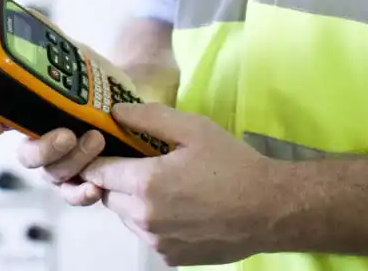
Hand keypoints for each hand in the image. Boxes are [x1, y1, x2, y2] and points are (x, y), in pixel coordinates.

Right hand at [0, 41, 135, 206]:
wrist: (130, 94)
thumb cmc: (94, 78)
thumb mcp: (73, 57)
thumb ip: (50, 49)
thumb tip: (29, 31)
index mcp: (31, 112)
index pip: (1, 119)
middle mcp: (41, 141)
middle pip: (28, 156)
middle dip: (45, 148)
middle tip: (68, 134)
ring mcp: (62, 162)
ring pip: (55, 174)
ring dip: (74, 160)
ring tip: (97, 139)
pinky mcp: (85, 177)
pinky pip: (75, 194)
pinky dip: (82, 194)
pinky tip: (95, 187)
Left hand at [82, 103, 276, 267]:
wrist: (270, 210)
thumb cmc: (233, 164)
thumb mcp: (193, 128)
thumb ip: (148, 117)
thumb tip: (115, 112)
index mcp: (145, 183)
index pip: (97, 172)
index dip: (98, 157)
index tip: (107, 147)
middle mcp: (144, 218)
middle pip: (108, 196)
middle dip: (117, 179)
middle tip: (143, 163)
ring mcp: (157, 242)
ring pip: (127, 218)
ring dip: (134, 202)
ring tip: (165, 185)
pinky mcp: (171, 258)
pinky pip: (148, 236)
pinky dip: (154, 222)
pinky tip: (180, 208)